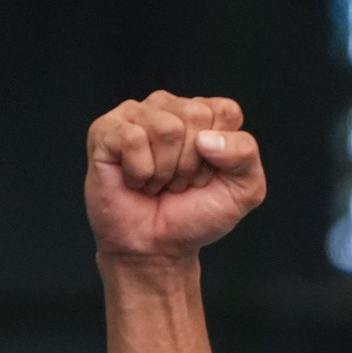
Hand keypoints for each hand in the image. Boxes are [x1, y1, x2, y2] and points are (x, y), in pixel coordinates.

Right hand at [86, 91, 265, 259]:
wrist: (157, 245)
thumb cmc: (197, 214)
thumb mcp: (244, 190)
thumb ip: (246, 155)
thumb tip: (207, 138)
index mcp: (205, 114)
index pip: (225, 111)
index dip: (223, 153)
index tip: (209, 174)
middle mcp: (170, 107)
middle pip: (195, 115)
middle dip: (192, 162)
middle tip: (179, 181)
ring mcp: (135, 114)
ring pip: (166, 128)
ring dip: (166, 170)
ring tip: (157, 181)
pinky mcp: (105, 130)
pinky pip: (133, 139)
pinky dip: (140, 171)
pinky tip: (135, 180)